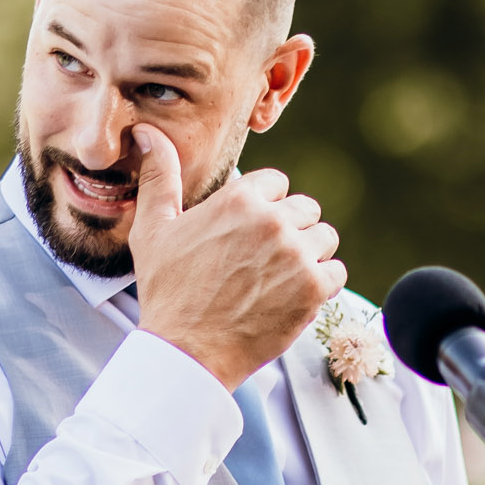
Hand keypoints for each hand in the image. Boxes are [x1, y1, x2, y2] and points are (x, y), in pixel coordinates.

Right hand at [127, 123, 344, 390]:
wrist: (187, 351)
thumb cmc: (167, 291)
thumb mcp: (153, 229)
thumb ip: (159, 176)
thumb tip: (149, 133)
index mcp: (238, 198)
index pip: (277, 183)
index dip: (264, 207)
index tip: (248, 233)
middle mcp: (272, 220)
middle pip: (305, 209)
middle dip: (289, 230)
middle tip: (263, 261)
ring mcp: (296, 254)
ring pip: (324, 238)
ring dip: (308, 255)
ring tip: (279, 278)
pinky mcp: (313, 288)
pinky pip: (335, 272)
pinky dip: (320, 284)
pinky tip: (292, 296)